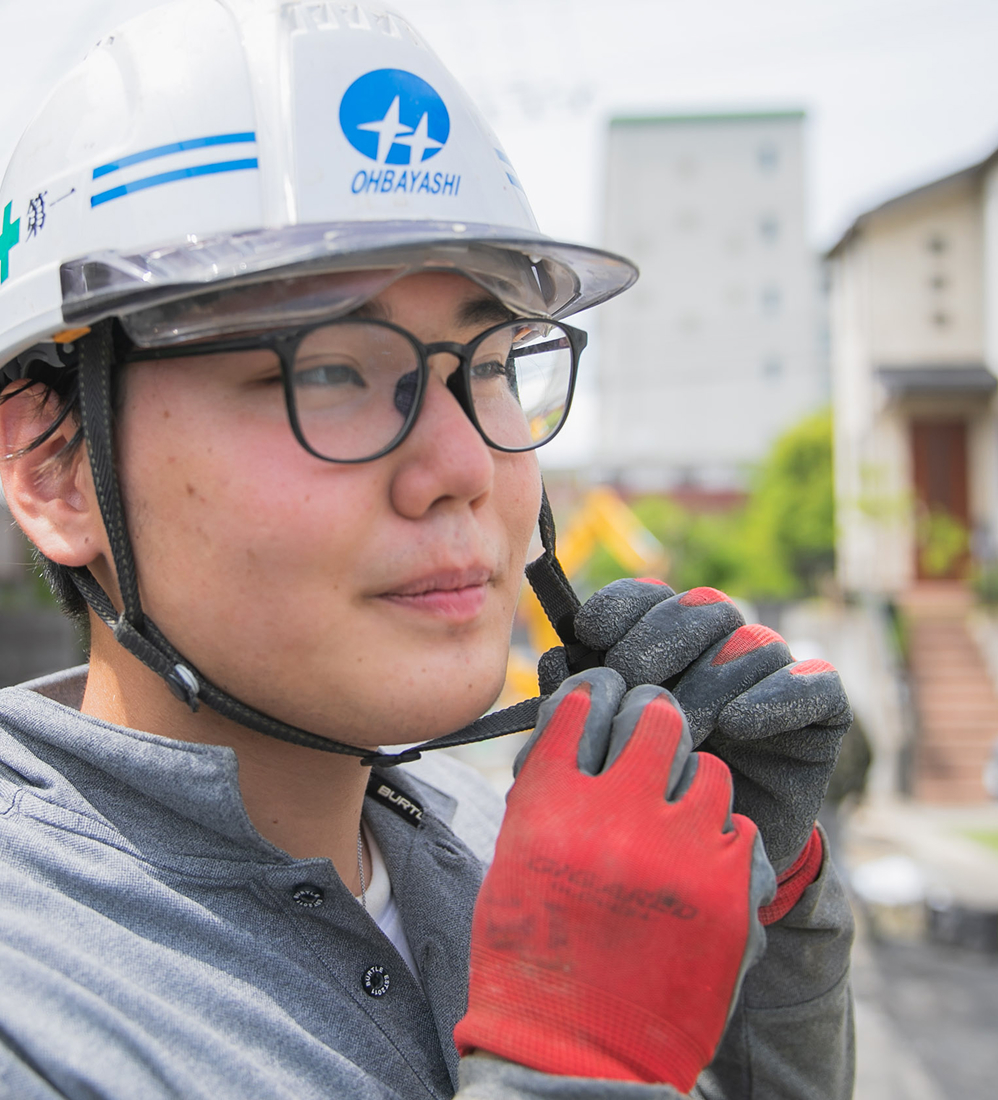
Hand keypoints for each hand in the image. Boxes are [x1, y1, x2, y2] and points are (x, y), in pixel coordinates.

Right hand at [454, 668, 774, 1090]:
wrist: (575, 1054)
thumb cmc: (531, 954)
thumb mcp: (517, 855)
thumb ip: (550, 789)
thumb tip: (580, 732)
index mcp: (550, 802)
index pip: (585, 701)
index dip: (597, 693)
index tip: (605, 700)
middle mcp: (615, 811)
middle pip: (655, 715)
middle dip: (652, 723)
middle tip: (650, 742)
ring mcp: (679, 848)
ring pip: (708, 769)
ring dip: (690, 787)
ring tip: (675, 822)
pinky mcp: (730, 890)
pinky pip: (739, 827)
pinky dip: (719, 842)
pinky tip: (698, 871)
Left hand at [540, 580, 852, 875]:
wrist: (715, 866)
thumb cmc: (653, 795)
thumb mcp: (607, 750)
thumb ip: (582, 704)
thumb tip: (554, 660)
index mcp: (671, 645)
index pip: (651, 598)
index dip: (622, 605)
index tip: (588, 631)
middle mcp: (725, 649)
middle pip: (702, 609)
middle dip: (659, 639)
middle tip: (632, 679)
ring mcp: (775, 677)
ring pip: (750, 644)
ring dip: (709, 681)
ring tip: (683, 727)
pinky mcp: (823, 712)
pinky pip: (815, 683)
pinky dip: (776, 697)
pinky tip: (738, 724)